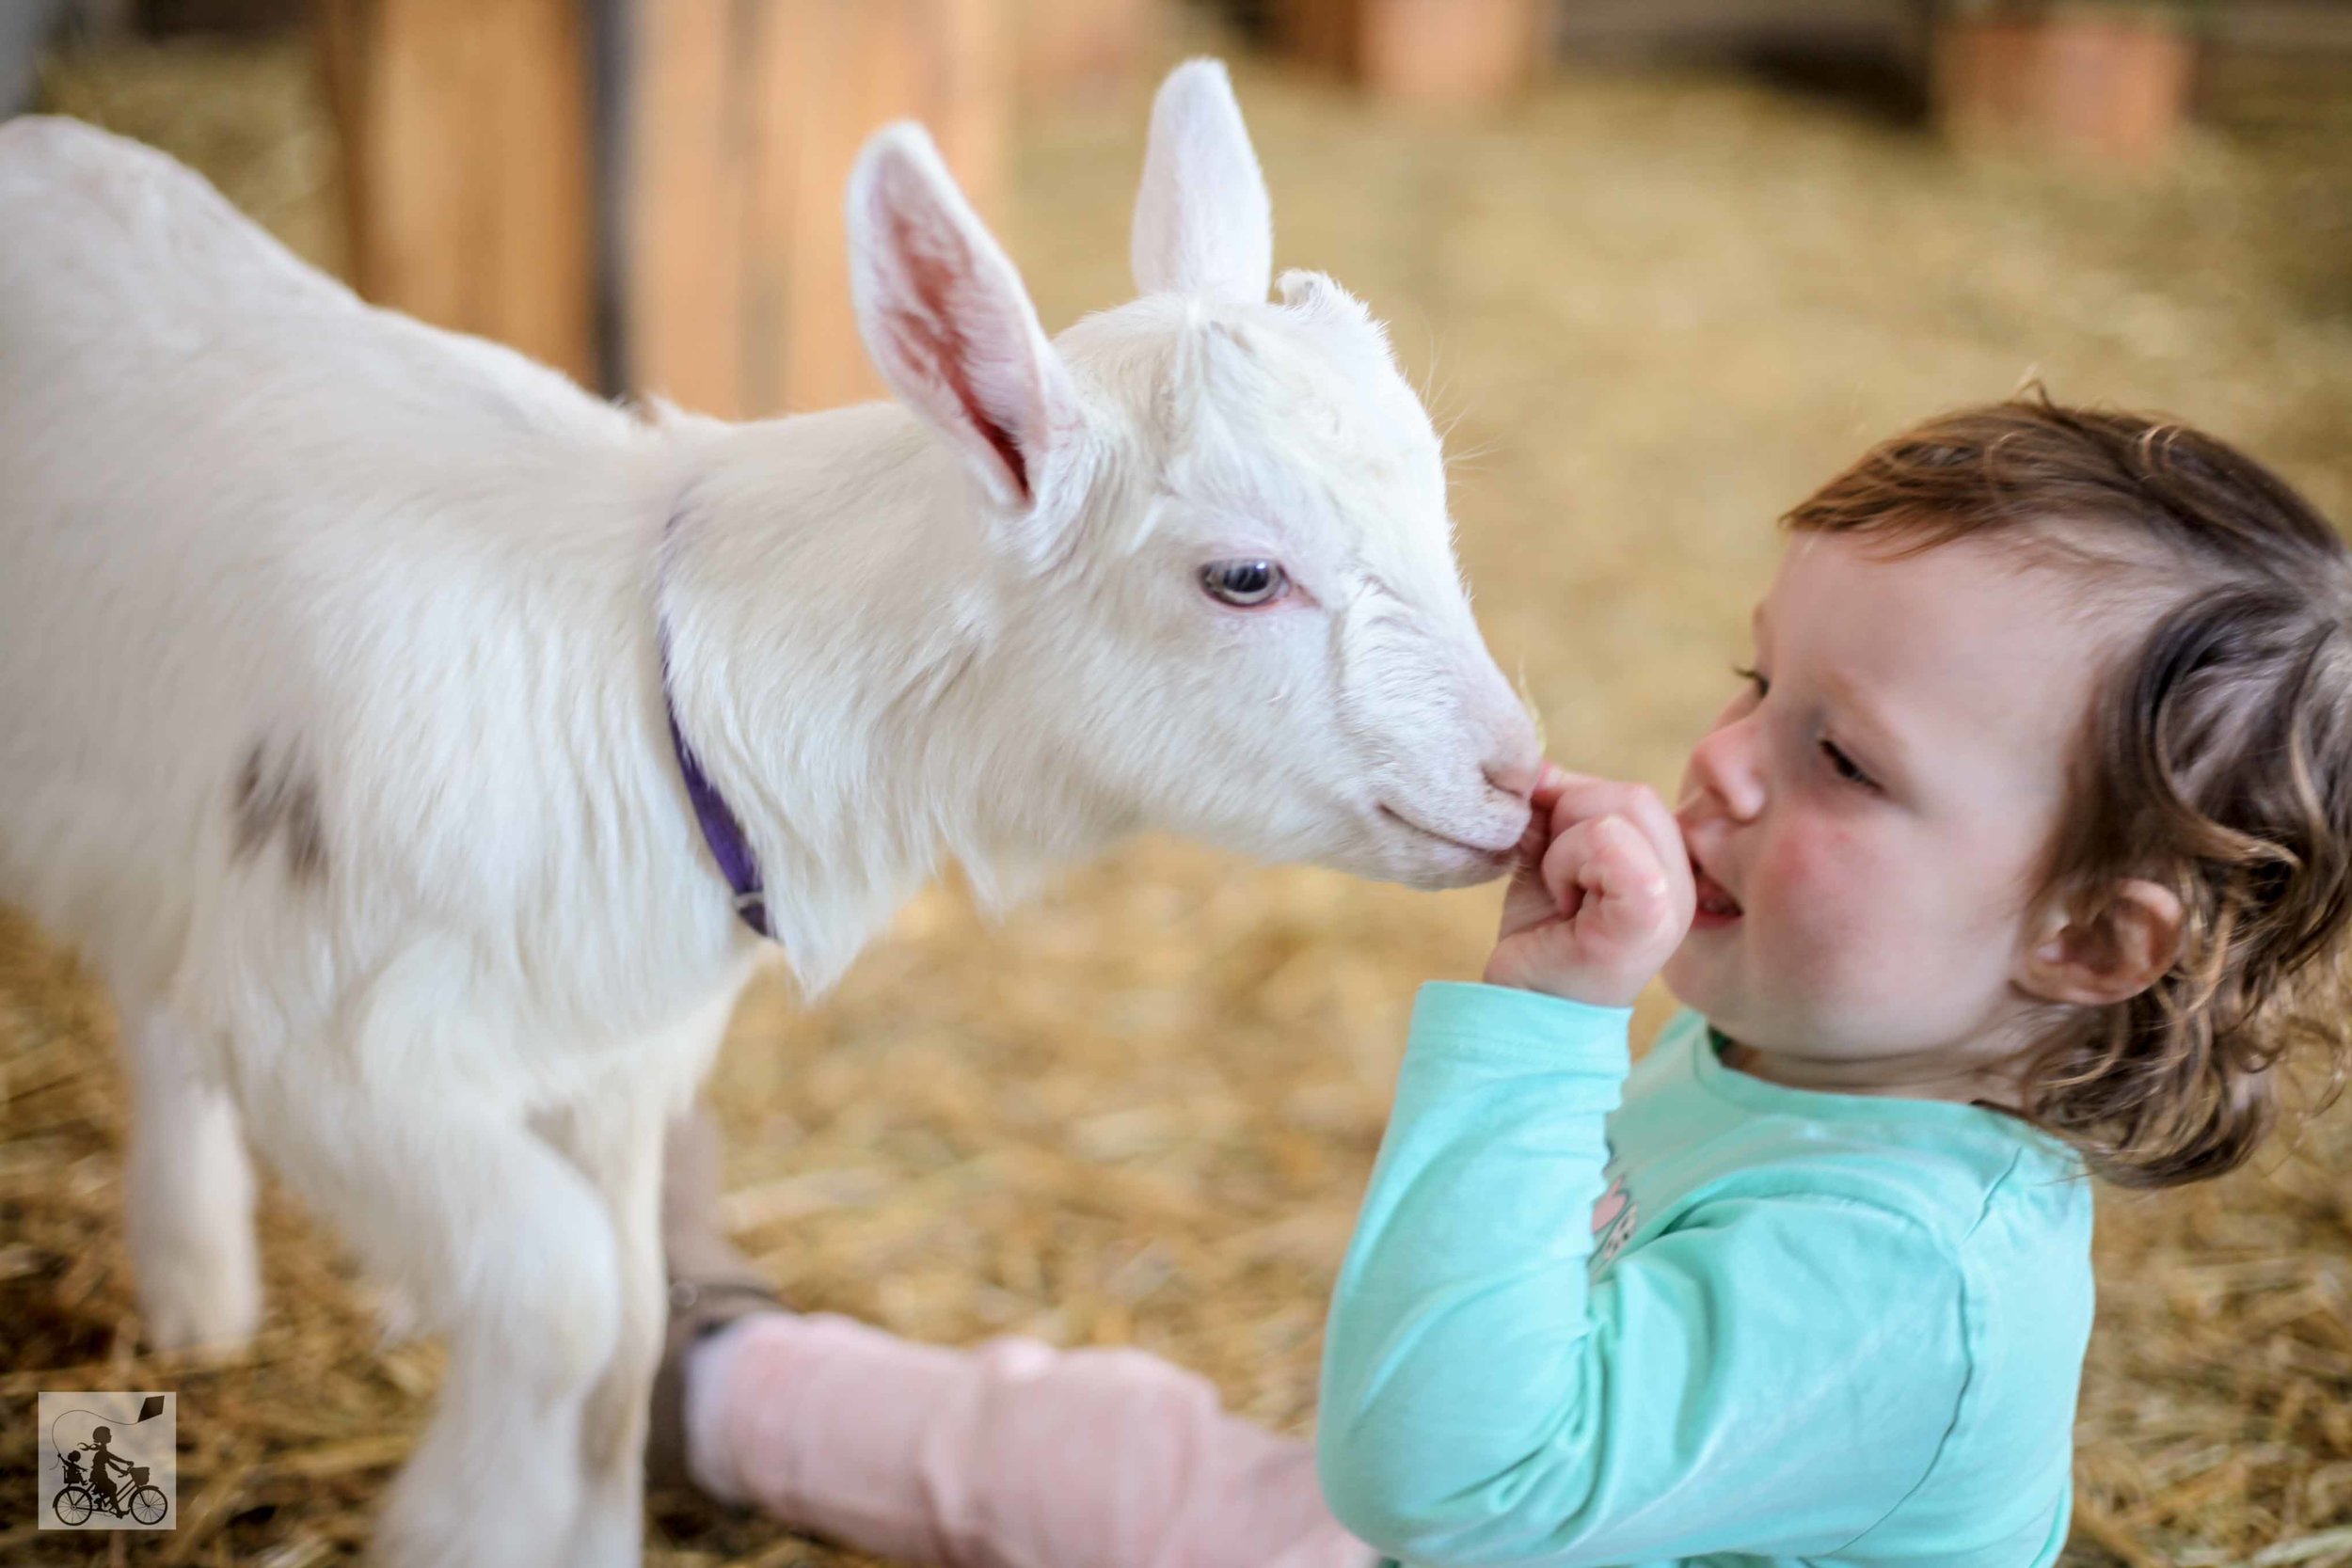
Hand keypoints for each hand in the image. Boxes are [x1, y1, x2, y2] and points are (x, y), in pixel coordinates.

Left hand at [1483, 766, 1695, 1007]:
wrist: (1524, 1009)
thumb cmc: (1542, 939)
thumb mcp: (1549, 857)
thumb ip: (1557, 808)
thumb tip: (1537, 767)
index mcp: (1668, 865)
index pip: (1632, 795)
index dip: (1575, 802)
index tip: (1547, 848)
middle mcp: (1684, 882)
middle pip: (1629, 795)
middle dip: (1568, 823)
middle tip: (1555, 880)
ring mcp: (1674, 900)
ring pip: (1612, 814)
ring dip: (1561, 850)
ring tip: (1561, 895)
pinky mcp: (1651, 913)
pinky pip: (1604, 843)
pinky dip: (1565, 865)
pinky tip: (1563, 904)